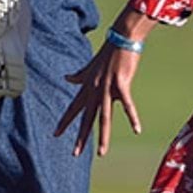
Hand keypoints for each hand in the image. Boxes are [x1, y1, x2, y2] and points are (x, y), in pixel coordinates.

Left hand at [57, 25, 146, 155]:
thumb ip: (79, 75)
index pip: (73, 107)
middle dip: (80, 136)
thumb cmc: (109, 52)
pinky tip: (137, 130)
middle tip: (74, 154)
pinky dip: (133, 118)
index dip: (65, 121)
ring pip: (104, 117)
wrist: (122, 38)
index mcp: (87, 86)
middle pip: (86, 118)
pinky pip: (127, 105)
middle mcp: (95, 90)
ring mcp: (107, 88)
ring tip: (101, 152)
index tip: (55, 133)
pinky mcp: (121, 84)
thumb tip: (66, 78)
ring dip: (103, 136)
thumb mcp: (91, 66)